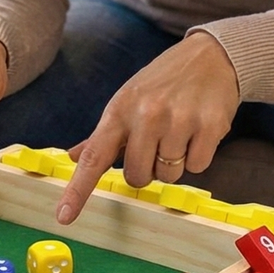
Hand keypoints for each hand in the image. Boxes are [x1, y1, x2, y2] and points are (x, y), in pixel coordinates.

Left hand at [55, 31, 240, 224]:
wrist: (209, 56)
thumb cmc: (162, 83)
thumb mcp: (127, 101)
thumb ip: (102, 136)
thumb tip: (73, 157)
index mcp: (119, 110)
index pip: (94, 157)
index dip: (78, 189)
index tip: (65, 216)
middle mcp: (146, 114)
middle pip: (137, 176)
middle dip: (147, 168)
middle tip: (157, 143)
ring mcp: (178, 120)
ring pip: (168, 175)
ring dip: (174, 162)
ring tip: (180, 131)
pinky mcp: (209, 125)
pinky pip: (197, 167)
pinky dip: (198, 156)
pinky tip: (198, 130)